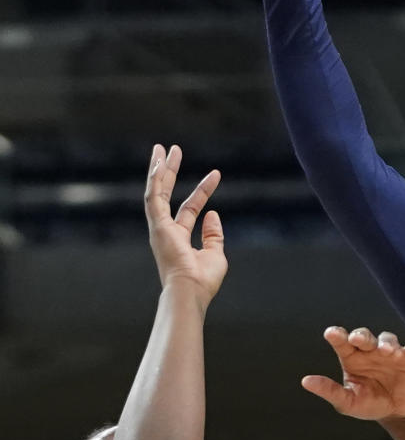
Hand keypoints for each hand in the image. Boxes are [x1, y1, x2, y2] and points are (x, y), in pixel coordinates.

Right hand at [145, 144, 226, 302]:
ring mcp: (159, 228)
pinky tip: (159, 162)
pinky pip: (153, 197)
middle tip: (172, 150)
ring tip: (163, 148)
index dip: (203, 190)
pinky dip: (155, 180)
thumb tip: (213, 214)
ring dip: (159, 169)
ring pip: (156, 192)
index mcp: (178, 239)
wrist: (190, 291)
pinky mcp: (156, 226)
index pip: (190, 208)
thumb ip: (213, 235)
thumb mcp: (215, 254)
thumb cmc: (202, 280)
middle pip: (166, 195)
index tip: (216, 173)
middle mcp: (165, 231)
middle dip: (169, 172)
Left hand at [302, 327, 404, 420]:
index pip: (342, 342)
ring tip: (386, 351)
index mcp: (352, 358)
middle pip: (365, 336)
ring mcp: (392, 352)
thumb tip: (305, 381)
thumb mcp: (349, 402)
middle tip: (358, 339)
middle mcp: (370, 351)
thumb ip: (329, 391)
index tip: (331, 333)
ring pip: (388, 339)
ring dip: (387, 343)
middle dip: (362, 336)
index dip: (337, 335)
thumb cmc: (370, 404)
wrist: (398, 412)